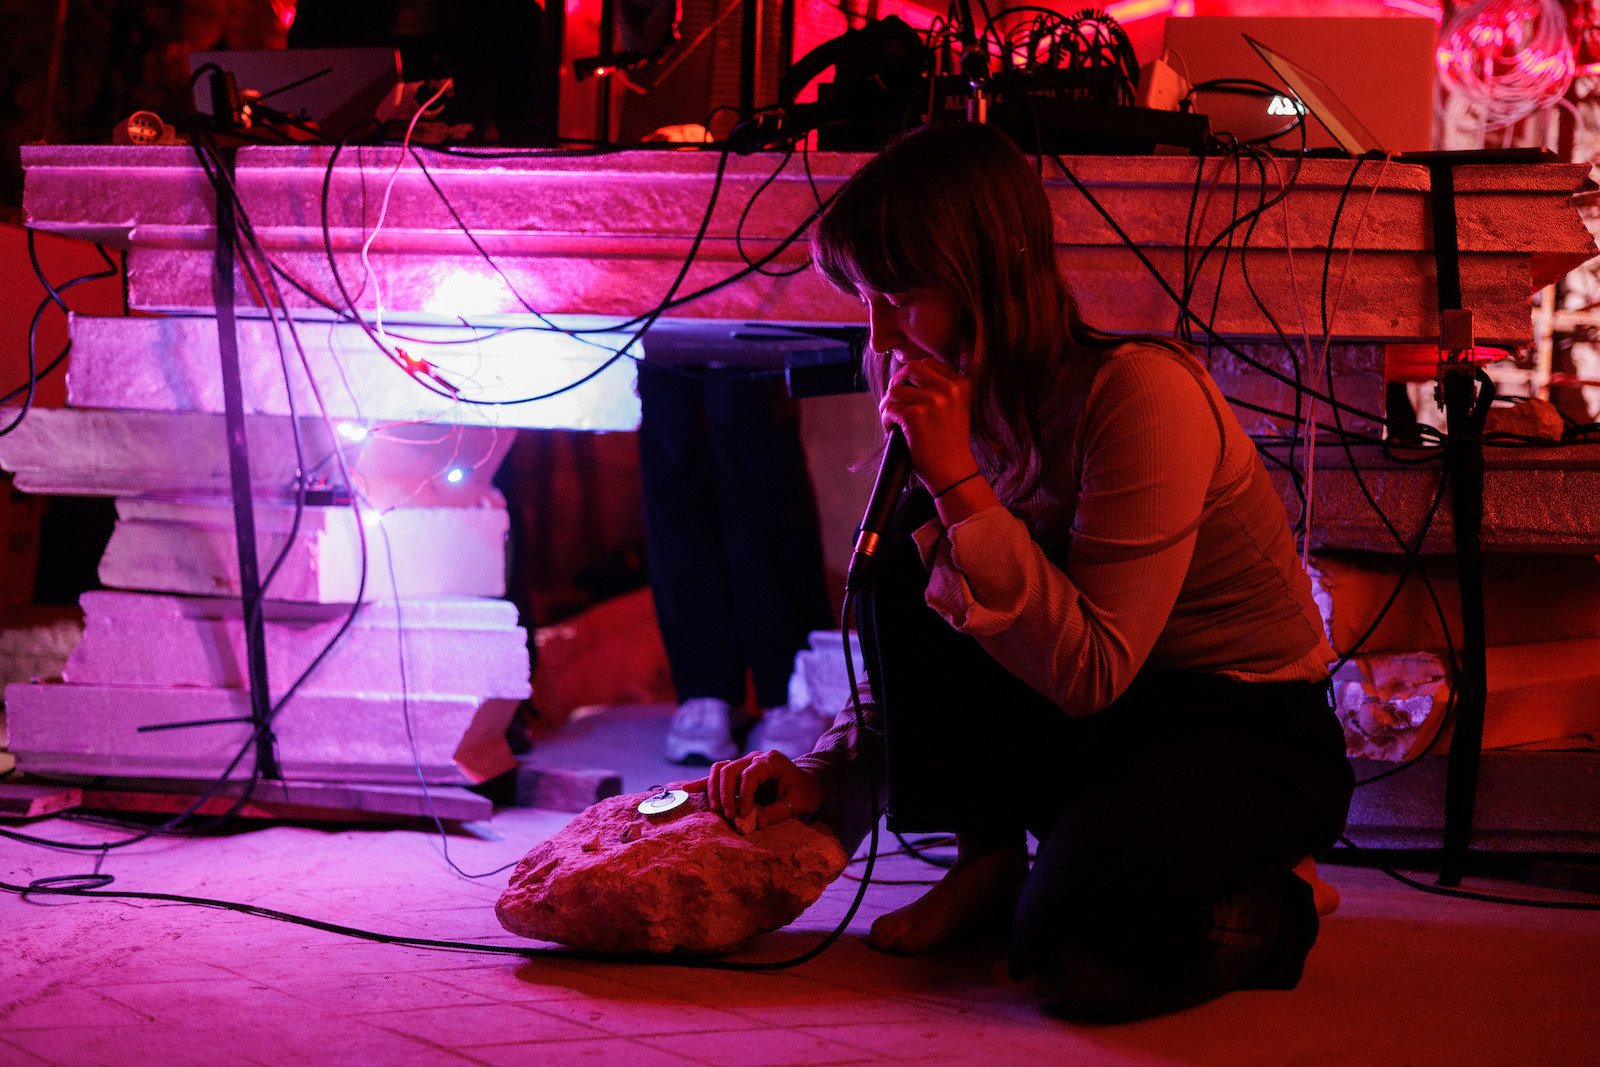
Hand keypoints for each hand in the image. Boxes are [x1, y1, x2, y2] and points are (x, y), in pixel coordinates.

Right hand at [680, 750, 829, 830]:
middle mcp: (755, 758)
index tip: (743, 814)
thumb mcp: (798, 804)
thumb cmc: (805, 793)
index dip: (744, 794)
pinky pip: (718, 775)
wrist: (808, 783)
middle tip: (727, 816)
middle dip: (725, 793)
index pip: (750, 774)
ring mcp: (745, 763)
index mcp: (771, 761)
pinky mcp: (738, 773)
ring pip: (720, 769)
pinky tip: (687, 788)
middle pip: (730, 769)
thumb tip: (755, 823)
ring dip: (713, 788)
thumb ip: (778, 812)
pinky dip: (704, 782)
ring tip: (714, 809)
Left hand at [881, 356, 978, 495]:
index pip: (928, 363)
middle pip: (911, 367)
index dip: (912, 374)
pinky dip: (886, 419)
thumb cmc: (951, 444)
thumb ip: (941, 389)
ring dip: (888, 404)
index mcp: (961, 385)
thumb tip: (907, 374)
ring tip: (892, 419)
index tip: (907, 388)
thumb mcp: (957, 409)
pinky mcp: (915, 416)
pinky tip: (893, 431)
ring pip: (895, 390)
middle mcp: (949, 389)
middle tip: (894, 398)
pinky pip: (890, 408)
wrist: (954, 472)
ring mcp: (932, 401)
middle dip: (897, 381)